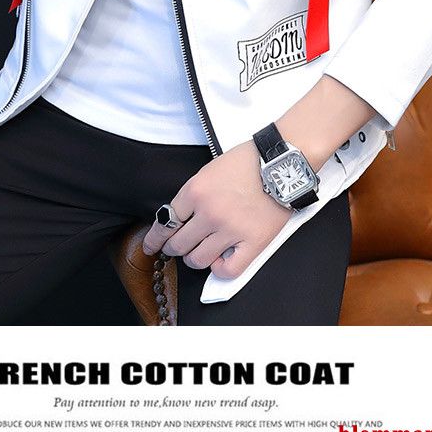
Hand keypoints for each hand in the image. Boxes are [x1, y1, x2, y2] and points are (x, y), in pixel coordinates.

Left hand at [142, 139, 292, 279]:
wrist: (280, 162)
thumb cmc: (246, 161)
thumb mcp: (209, 171)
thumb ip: (193, 194)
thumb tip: (180, 218)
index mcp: (195, 191)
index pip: (166, 222)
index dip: (155, 238)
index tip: (151, 246)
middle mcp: (209, 213)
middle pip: (178, 244)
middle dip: (173, 249)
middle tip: (177, 248)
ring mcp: (230, 229)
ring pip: (198, 260)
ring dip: (194, 259)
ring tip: (200, 252)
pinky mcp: (252, 242)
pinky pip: (228, 270)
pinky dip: (220, 268)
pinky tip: (221, 258)